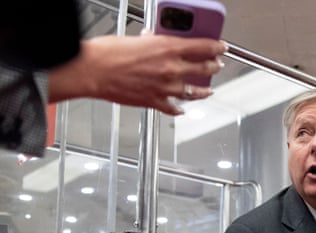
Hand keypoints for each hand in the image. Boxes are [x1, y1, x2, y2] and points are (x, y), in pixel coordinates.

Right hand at [47, 34, 227, 113]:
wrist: (93, 71)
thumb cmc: (108, 52)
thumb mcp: (136, 39)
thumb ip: (151, 41)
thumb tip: (155, 40)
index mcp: (168, 48)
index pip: (203, 47)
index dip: (216, 47)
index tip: (222, 47)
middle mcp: (171, 69)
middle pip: (203, 69)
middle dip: (213, 66)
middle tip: (217, 65)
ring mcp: (164, 88)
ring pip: (193, 92)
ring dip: (204, 91)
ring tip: (209, 90)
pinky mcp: (154, 102)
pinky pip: (173, 108)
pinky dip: (179, 110)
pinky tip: (182, 110)